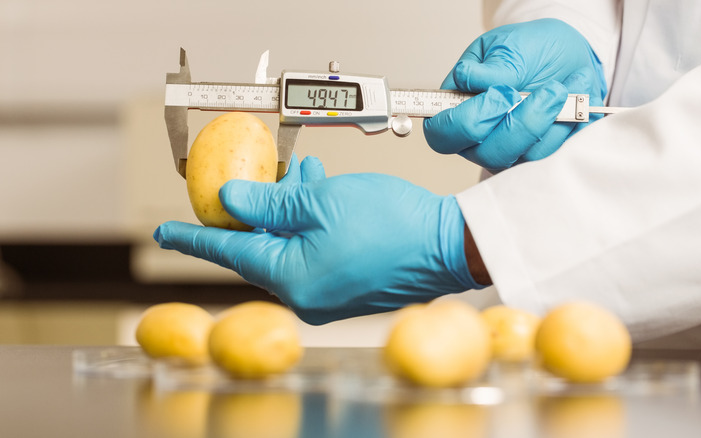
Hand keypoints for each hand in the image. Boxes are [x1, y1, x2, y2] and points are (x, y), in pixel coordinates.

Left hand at [153, 156, 483, 324]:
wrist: (449, 245)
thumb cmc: (393, 225)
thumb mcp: (320, 200)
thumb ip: (270, 201)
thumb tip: (231, 199)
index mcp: (292, 279)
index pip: (229, 253)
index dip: (194, 237)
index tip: (165, 231)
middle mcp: (306, 296)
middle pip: (261, 248)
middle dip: (255, 209)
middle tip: (246, 180)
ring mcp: (329, 295)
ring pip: (290, 246)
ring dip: (288, 209)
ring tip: (298, 173)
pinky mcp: (348, 288)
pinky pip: (313, 253)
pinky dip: (309, 224)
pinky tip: (318, 192)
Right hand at [424, 18, 606, 171]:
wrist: (568, 56)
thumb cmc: (529, 50)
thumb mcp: (509, 46)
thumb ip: (492, 67)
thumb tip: (466, 77)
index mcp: (457, 109)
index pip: (442, 134)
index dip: (466, 123)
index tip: (503, 95)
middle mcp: (478, 139)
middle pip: (486, 154)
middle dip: (519, 123)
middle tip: (547, 89)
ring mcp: (509, 151)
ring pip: (522, 156)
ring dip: (547, 118)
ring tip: (561, 86)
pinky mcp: (538, 156)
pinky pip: (551, 154)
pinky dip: (566, 124)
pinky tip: (572, 98)